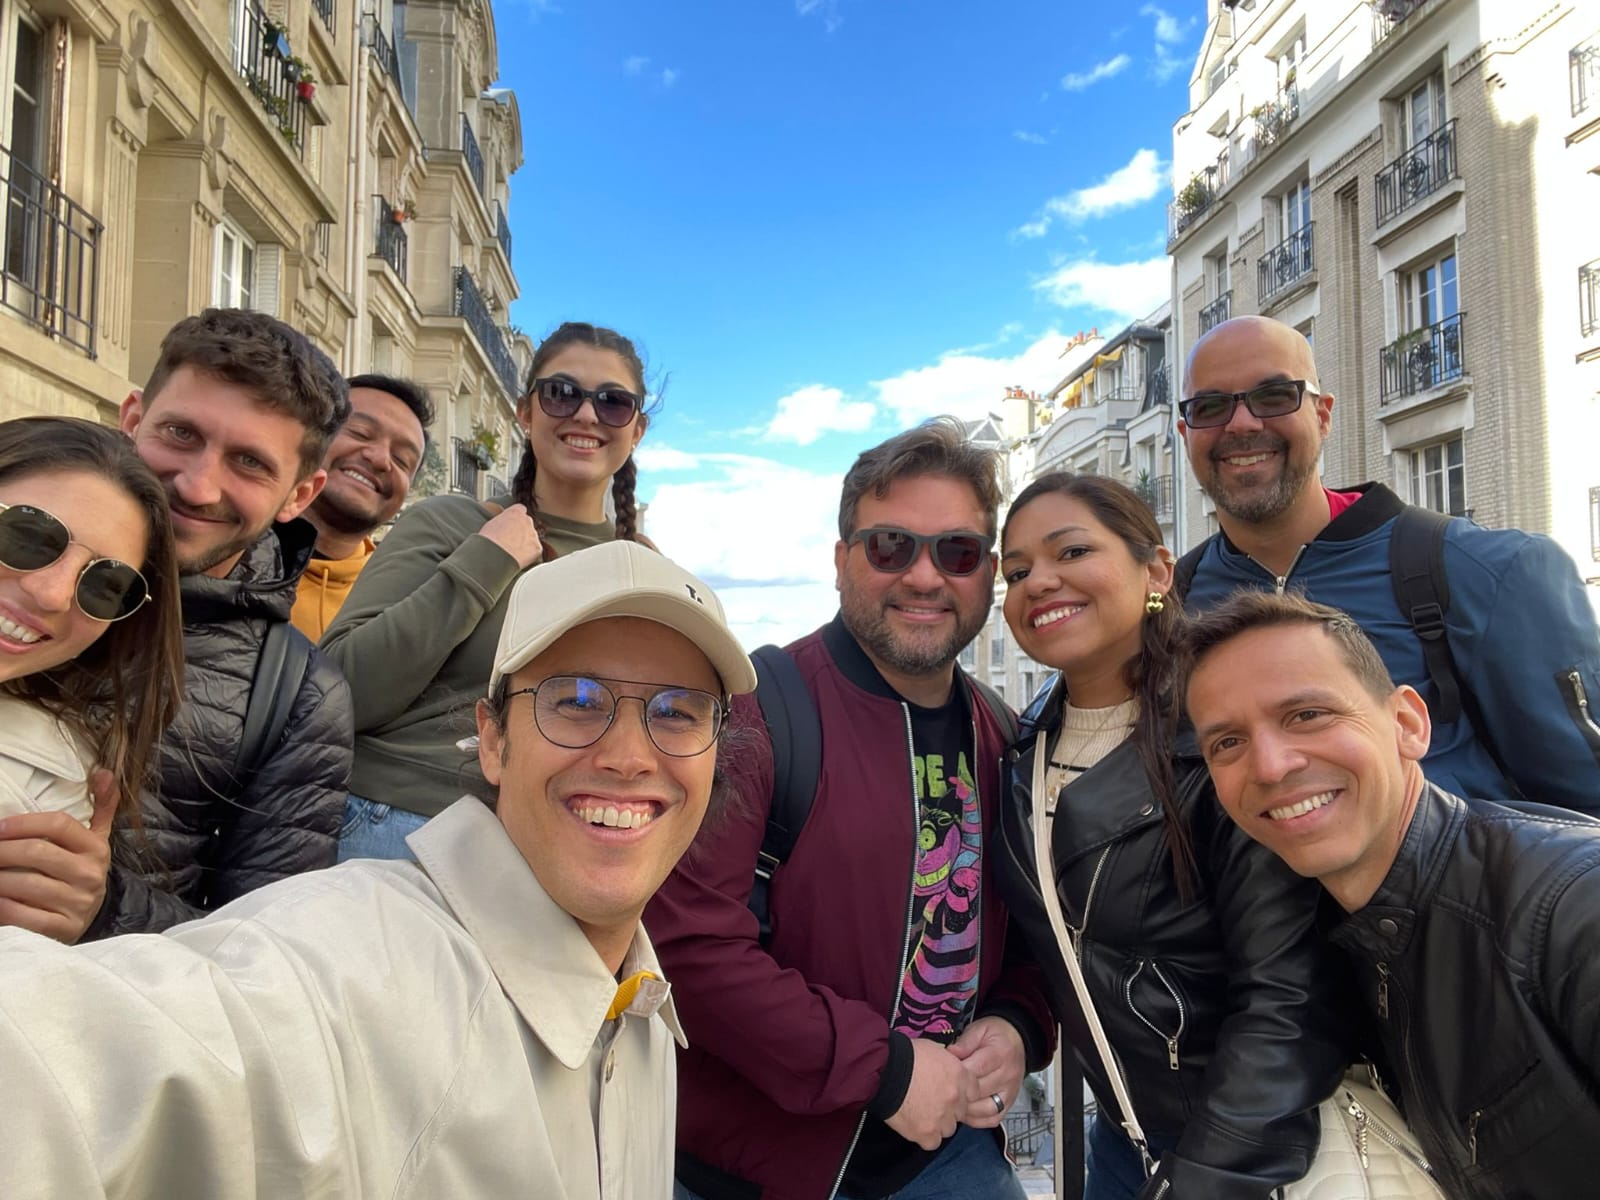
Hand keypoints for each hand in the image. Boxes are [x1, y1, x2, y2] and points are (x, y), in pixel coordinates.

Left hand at [0, 768, 115, 942]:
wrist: (94, 917)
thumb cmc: (83, 871)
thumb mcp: (96, 839)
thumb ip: (101, 806)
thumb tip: (103, 772)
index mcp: (95, 848)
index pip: (58, 824)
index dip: (23, 823)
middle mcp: (89, 874)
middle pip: (37, 852)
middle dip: (1, 851)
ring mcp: (77, 902)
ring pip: (25, 884)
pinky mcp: (64, 928)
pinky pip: (23, 915)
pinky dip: (2, 907)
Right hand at [479, 503, 543, 567]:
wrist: (493, 555)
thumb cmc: (488, 541)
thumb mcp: (491, 523)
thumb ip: (502, 521)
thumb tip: (502, 525)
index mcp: (515, 512)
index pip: (520, 509)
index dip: (515, 518)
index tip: (511, 524)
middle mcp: (527, 521)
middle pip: (527, 524)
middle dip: (521, 531)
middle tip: (511, 540)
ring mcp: (533, 534)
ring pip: (532, 537)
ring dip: (526, 543)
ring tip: (513, 551)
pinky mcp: (537, 548)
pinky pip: (535, 550)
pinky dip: (530, 554)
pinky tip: (519, 557)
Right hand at [885, 1038, 974, 1150]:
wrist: (883, 1071)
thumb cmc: (904, 1055)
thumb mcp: (934, 1050)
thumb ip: (947, 1064)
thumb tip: (946, 1070)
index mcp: (960, 1075)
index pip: (973, 1091)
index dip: (961, 1092)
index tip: (950, 1092)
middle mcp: (956, 1098)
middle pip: (961, 1112)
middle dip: (949, 1108)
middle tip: (932, 1101)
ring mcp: (942, 1118)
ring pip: (948, 1129)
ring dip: (938, 1123)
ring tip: (921, 1113)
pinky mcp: (927, 1133)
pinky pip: (933, 1142)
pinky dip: (925, 1136)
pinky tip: (915, 1125)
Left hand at [949, 1015, 1026, 1128]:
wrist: (1016, 1039)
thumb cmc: (995, 1034)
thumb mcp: (979, 1029)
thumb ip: (965, 1042)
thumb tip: (950, 1053)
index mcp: (1000, 1054)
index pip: (977, 1069)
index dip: (957, 1073)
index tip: (940, 1073)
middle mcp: (1008, 1075)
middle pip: (979, 1091)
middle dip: (957, 1092)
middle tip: (940, 1090)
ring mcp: (1010, 1092)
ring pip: (985, 1110)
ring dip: (966, 1109)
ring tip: (950, 1104)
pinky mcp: (1009, 1104)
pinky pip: (993, 1119)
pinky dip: (977, 1120)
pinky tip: (963, 1114)